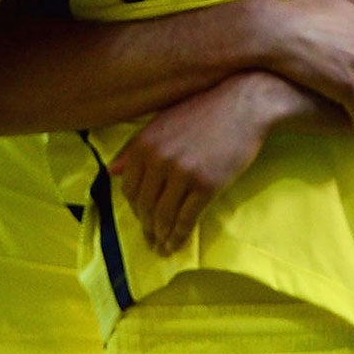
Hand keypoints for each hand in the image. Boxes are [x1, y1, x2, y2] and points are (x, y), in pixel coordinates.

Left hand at [113, 72, 285, 253]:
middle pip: (144, 205)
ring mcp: (182, 173)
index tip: (140, 218)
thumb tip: (111, 171)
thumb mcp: (162, 122)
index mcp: (144, 144)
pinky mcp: (207, 185)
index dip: (133, 208)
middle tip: (150, 241)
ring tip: (161, 248)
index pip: (129, 187)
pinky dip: (179, 235)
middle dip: (146, 227)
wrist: (242, 104)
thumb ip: (134, 147)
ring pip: (164, 215)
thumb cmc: (203, 111)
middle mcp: (159, 159)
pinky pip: (187, 218)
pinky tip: (177, 244)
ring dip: (160, 236)